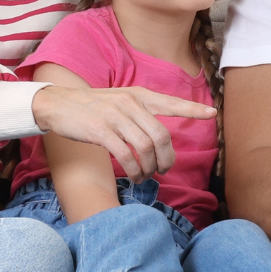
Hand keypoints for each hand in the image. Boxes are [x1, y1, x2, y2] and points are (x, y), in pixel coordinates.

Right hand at [30, 84, 213, 180]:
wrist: (59, 104)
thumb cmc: (92, 107)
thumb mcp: (120, 101)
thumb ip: (141, 113)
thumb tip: (161, 138)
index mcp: (138, 95)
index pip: (171, 102)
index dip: (192, 110)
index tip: (212, 113)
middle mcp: (130, 103)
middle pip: (161, 136)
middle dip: (167, 158)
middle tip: (165, 170)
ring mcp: (115, 116)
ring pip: (146, 148)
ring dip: (150, 167)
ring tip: (146, 175)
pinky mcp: (101, 131)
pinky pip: (127, 155)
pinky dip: (134, 170)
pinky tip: (134, 176)